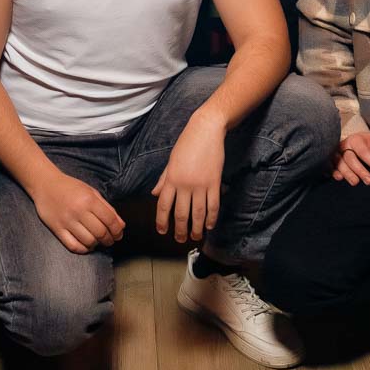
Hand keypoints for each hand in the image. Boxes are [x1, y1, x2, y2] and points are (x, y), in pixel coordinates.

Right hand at [32, 167, 124, 253]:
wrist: (46, 184)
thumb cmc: (71, 188)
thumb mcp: (92, 192)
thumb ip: (108, 208)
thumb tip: (121, 226)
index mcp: (89, 199)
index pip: (110, 220)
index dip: (117, 230)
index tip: (118, 234)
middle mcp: (78, 211)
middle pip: (100, 232)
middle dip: (109, 239)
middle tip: (109, 240)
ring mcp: (67, 221)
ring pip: (88, 241)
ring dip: (96, 244)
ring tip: (97, 241)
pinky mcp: (57, 229)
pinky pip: (73, 246)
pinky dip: (83, 249)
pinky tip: (86, 245)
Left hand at [152, 111, 226, 243]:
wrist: (206, 130)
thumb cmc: (187, 143)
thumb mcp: (171, 161)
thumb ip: (163, 179)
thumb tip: (155, 193)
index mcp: (171, 179)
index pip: (163, 206)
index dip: (161, 221)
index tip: (162, 231)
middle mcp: (184, 184)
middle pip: (180, 214)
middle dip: (180, 230)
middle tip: (180, 239)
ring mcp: (200, 185)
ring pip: (198, 213)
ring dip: (196, 228)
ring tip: (196, 237)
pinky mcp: (214, 182)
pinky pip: (213, 205)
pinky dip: (212, 218)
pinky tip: (210, 225)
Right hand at [333, 130, 369, 184]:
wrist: (357, 145)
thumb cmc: (369, 144)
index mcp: (356, 140)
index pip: (364, 151)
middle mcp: (344, 146)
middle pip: (350, 158)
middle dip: (360, 170)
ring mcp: (336, 154)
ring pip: (340, 164)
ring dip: (348, 174)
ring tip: (356, 182)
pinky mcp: (332, 163)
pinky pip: (331, 167)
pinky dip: (334, 172)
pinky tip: (339, 178)